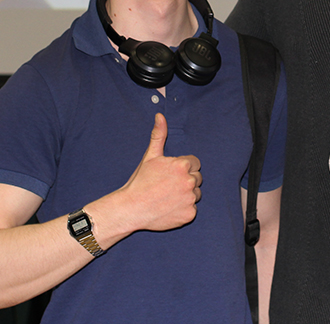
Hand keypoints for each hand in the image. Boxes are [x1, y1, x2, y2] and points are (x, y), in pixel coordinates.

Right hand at [122, 113, 202, 231]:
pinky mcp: (189, 214)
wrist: (131, 208)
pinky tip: (170, 208)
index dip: (183, 168)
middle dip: (186, 180)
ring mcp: (190, 199)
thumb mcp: (150, 156)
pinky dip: (183, 209)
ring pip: (196, 194)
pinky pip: (192, 209)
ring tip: (168, 197)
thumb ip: (159, 135)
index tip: (171, 174)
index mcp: (182, 165)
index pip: (195, 163)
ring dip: (187, 195)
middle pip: (197, 178)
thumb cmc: (140, 181)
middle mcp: (189, 181)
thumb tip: (160, 116)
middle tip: (168, 186)